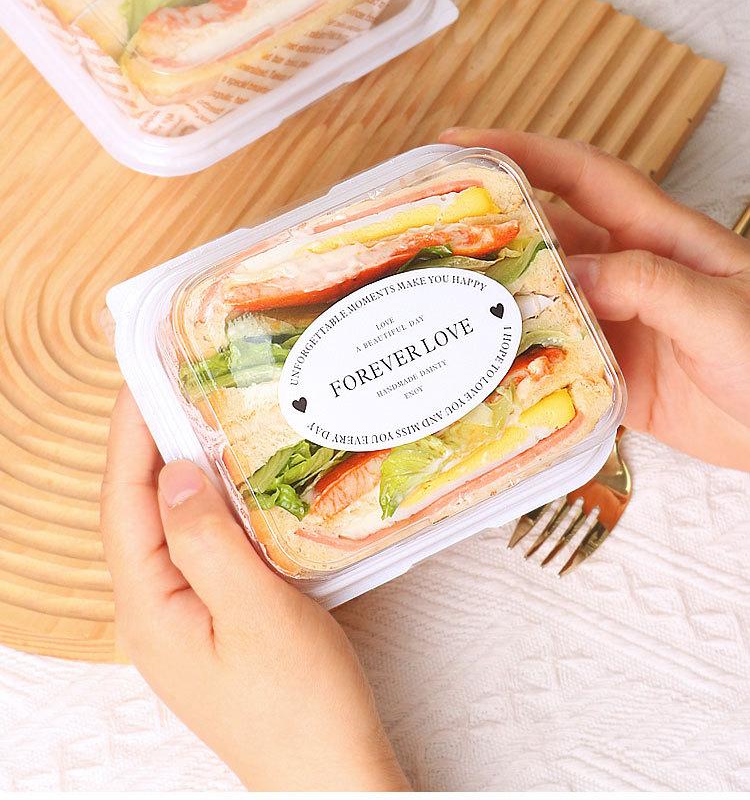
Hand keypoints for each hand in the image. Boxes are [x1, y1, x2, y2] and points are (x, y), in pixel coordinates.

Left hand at [100, 387, 408, 790]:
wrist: (332, 774)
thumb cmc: (299, 702)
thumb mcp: (254, 612)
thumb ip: (206, 539)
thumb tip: (173, 472)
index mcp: (149, 608)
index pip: (125, 502)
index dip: (129, 435)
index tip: (143, 378)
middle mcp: (154, 611)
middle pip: (139, 511)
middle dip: (149, 445)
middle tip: (175, 385)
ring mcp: (183, 618)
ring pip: (170, 527)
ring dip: (181, 472)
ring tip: (203, 419)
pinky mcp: (214, 621)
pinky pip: (199, 548)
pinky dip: (211, 506)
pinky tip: (237, 486)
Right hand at [441, 128, 749, 470]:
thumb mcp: (718, 309)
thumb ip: (646, 285)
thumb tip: (567, 274)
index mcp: (658, 237)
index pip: (581, 175)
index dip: (523, 151)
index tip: (461, 143)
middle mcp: (629, 273)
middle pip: (548, 238)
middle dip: (489, 229)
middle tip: (427, 236)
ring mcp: (620, 325)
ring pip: (544, 302)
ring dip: (499, 303)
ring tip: (442, 309)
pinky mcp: (617, 373)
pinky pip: (558, 361)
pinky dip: (523, 366)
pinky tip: (489, 376)